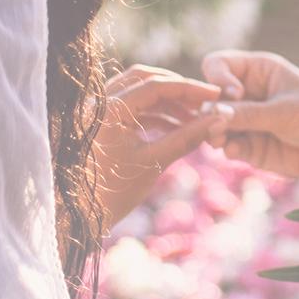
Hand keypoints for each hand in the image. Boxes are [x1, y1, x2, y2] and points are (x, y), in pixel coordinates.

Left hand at [94, 65, 227, 223]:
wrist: (79, 218)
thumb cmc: (112, 193)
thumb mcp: (154, 162)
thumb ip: (187, 137)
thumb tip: (219, 120)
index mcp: (109, 109)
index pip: (155, 85)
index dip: (189, 88)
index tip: (214, 95)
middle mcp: (99, 103)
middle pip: (145, 80)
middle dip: (178, 90)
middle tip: (204, 102)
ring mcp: (97, 113)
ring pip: (138, 93)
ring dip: (167, 103)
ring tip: (195, 119)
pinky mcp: (100, 125)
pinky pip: (131, 109)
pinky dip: (155, 115)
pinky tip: (177, 128)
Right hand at [201, 50, 298, 177]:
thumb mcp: (284, 111)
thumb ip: (247, 114)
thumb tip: (211, 114)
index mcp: (257, 70)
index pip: (217, 65)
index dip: (217, 79)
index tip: (235, 94)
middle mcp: (247, 94)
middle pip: (211, 98)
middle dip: (209, 112)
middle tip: (217, 125)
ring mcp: (247, 121)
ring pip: (214, 125)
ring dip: (214, 133)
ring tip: (222, 140)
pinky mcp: (251, 146)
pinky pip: (229, 146)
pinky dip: (228, 148)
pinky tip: (236, 151)